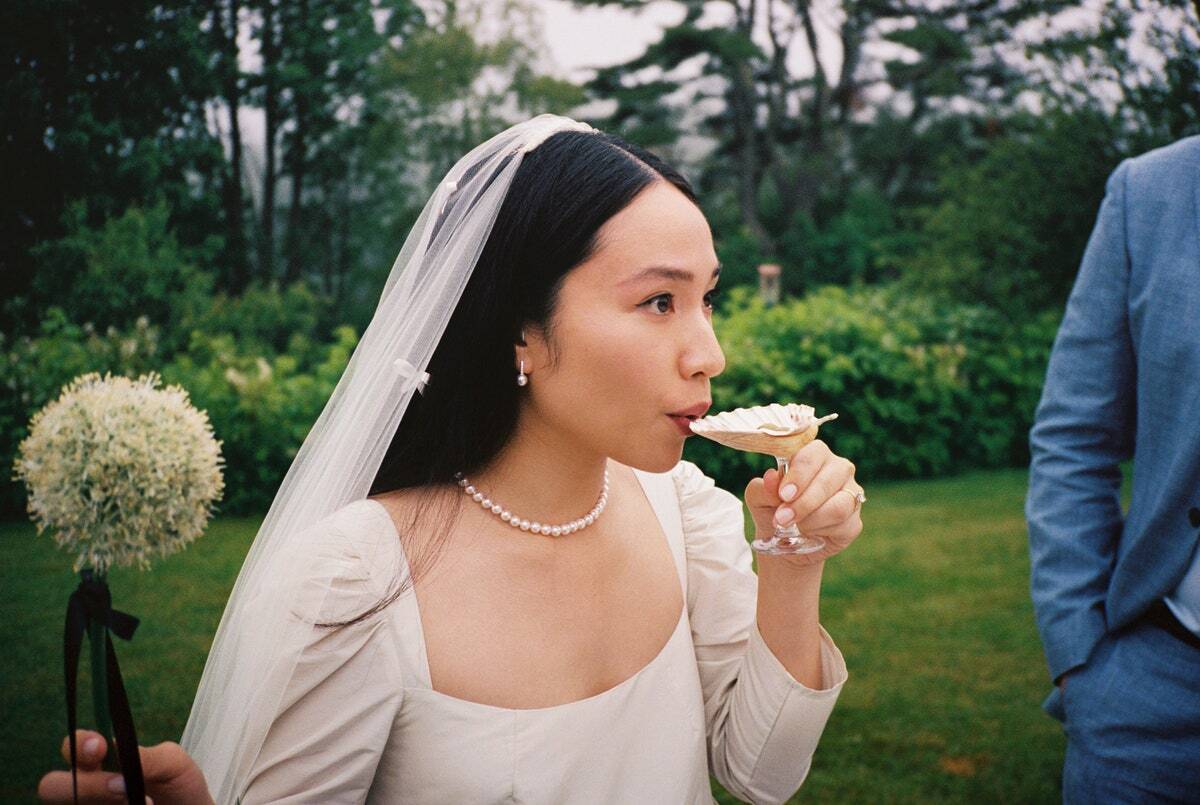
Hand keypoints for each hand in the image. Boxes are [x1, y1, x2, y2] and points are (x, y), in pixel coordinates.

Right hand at [38, 730, 212, 804]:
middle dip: (86, 784)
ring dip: (103, 802)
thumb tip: (116, 753)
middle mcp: (87, 787)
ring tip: (148, 804)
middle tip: (123, 787)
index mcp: (102, 761)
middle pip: (51, 786)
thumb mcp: (173, 764)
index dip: (78, 744)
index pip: (72, 746)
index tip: (99, 747)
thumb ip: (146, 757)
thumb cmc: (178, 785)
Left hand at [744, 439, 863, 564]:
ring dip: (811, 519)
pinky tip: (809, 533)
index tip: (783, 494)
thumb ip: (763, 488)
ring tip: (794, 527)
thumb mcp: (759, 499)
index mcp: (814, 455)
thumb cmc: (772, 511)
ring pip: (839, 505)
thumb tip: (771, 477)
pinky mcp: (855, 521)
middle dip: (802, 502)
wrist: (783, 543)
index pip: (812, 454)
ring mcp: (851, 494)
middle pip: (827, 480)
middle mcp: (838, 469)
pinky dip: (821, 531)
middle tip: (782, 518)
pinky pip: (843, 525)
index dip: (798, 475)